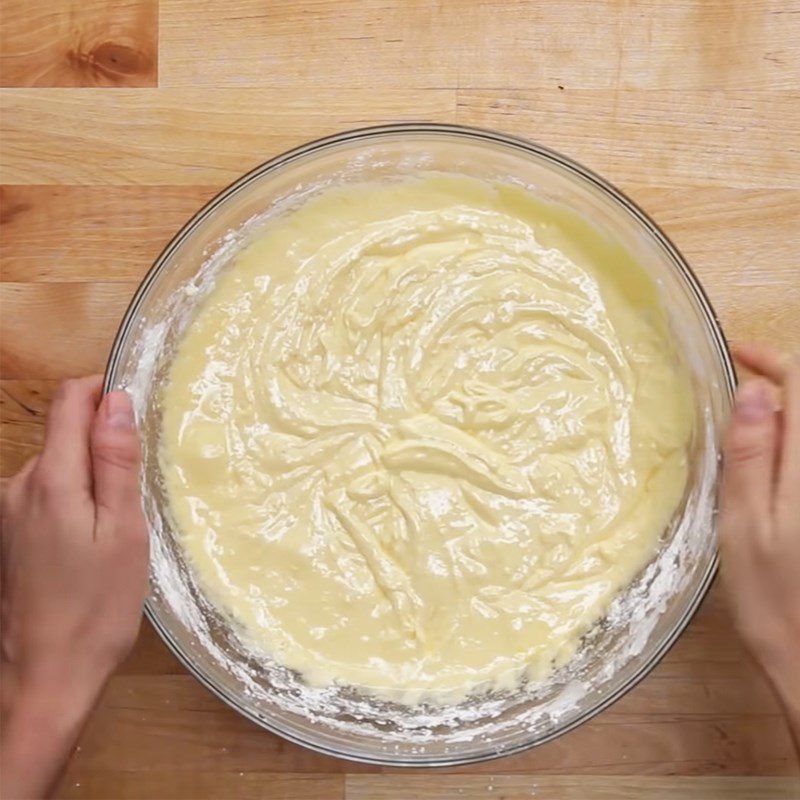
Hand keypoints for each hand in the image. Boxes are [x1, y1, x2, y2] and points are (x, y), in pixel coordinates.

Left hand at [0, 376, 148, 798]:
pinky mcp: (9, 533)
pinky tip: (93, 540)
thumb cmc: (98, 605)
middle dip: (103, 444)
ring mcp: (8, 511)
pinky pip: (47, 493)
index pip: (69, 401)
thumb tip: (116, 400)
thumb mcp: (124, 531)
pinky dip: (75, 499)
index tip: (138, 407)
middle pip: (64, 434)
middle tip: (139, 490)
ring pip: (58, 465)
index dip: (103, 390)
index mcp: (51, 480)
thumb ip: (117, 462)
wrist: (47, 674)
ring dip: (91, 476)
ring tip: (118, 523)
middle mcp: (18, 486)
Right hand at [719, 343, 799, 751]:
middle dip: (784, 381)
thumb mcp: (748, 524)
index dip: (774, 361)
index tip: (737, 354)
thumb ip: (755, 455)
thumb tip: (758, 389)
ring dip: (788, 414)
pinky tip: (771, 456)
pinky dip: (790, 443)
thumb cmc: (774, 598)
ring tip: (753, 412)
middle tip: (741, 379)